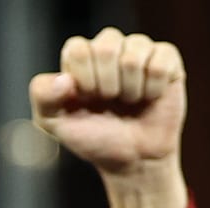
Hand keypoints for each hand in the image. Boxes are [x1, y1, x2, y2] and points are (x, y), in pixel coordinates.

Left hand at [31, 28, 188, 207]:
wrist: (131, 160)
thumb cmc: (93, 137)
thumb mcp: (54, 123)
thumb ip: (42, 97)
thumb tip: (64, 79)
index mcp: (80, 56)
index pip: (77, 49)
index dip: (83, 79)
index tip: (86, 99)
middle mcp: (109, 47)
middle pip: (106, 45)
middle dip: (107, 85)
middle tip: (110, 101)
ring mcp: (139, 50)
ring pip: (133, 55)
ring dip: (130, 90)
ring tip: (129, 101)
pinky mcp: (167, 58)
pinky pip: (159, 62)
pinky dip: (153, 88)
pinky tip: (150, 97)